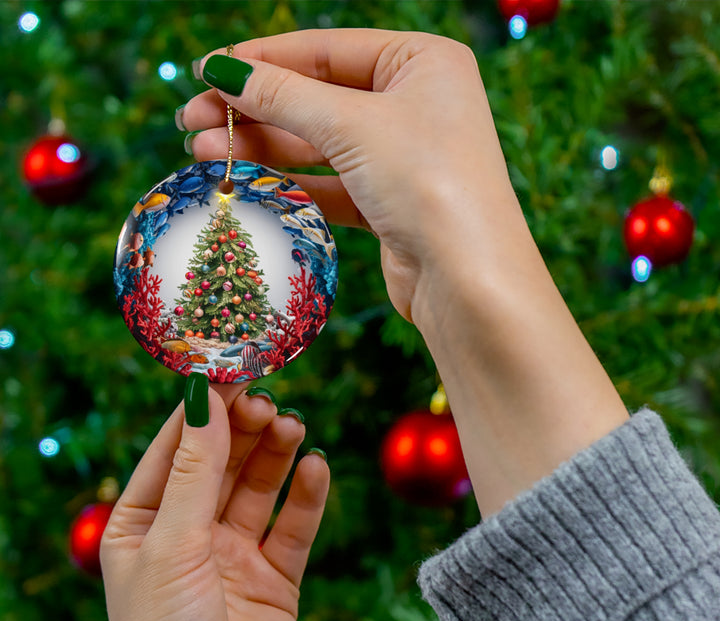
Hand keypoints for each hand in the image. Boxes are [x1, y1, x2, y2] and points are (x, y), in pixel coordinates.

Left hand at [101, 380, 329, 620]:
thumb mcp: (172, 546)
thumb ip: (195, 471)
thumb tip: (205, 397)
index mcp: (144, 524)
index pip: (176, 448)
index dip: (204, 409)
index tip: (233, 369)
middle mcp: (189, 534)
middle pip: (222, 461)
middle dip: (244, 429)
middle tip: (268, 402)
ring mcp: (233, 554)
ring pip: (259, 487)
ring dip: (276, 454)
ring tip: (293, 427)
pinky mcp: (275, 577)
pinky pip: (294, 526)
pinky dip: (307, 495)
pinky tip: (316, 469)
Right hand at [180, 29, 520, 323]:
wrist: (468, 280)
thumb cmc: (427, 182)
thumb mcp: (352, 125)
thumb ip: (284, 96)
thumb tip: (222, 70)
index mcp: (422, 61)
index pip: (326, 50)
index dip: (262, 60)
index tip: (206, 71)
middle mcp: (416, 104)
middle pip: (318, 97)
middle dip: (254, 109)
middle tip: (191, 120)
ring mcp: (403, 156)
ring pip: (319, 143)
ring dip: (262, 147)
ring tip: (202, 152)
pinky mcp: (390, 203)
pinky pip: (331, 184)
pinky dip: (290, 183)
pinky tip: (245, 181)